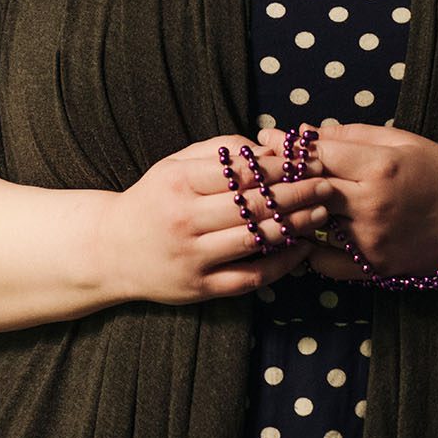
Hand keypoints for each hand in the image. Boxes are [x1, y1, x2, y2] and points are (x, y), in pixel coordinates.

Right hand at [104, 134, 334, 305]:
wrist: (110, 250)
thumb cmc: (153, 199)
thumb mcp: (176, 164)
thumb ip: (219, 152)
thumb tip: (269, 149)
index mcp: (179, 182)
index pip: (242, 171)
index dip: (281, 166)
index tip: (309, 160)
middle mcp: (184, 219)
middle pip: (253, 204)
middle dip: (298, 193)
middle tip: (328, 185)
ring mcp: (192, 257)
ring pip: (255, 239)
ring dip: (295, 226)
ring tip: (320, 213)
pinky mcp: (199, 288)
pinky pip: (250, 277)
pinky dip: (280, 264)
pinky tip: (301, 250)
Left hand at [254, 122, 437, 282]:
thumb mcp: (401, 140)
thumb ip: (351, 135)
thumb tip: (303, 132)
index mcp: (380, 166)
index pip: (318, 153)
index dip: (287, 145)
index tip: (266, 138)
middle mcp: (371, 205)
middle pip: (306, 188)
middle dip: (277, 177)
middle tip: (255, 169)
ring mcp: (370, 241)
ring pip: (309, 225)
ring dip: (289, 211)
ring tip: (269, 199)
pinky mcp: (371, 268)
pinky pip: (322, 260)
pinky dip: (309, 246)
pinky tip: (303, 233)